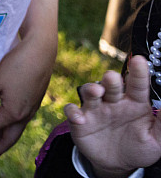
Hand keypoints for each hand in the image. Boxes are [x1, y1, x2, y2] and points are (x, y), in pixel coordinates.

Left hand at [0, 30, 54, 158]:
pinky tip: (5, 121)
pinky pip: (21, 120)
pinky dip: (11, 126)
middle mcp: (25, 114)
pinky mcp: (34, 101)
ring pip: (16, 129)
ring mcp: (31, 108)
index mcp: (14, 112)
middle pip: (9, 138)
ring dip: (4, 137)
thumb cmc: (17, 64)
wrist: (40, 51)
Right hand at [66, 56, 160, 177]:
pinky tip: (79, 119)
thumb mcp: (157, 140)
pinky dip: (73, 113)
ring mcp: (96, 110)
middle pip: (112, 85)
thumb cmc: (139, 148)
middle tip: (112, 77)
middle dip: (111, 79)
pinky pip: (73, 112)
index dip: (139, 72)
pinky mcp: (80, 121)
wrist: (118, 165)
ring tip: (96, 91)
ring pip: (90, 93)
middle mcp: (114, 102)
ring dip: (91, 89)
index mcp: (134, 103)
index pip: (138, 85)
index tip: (140, 60)